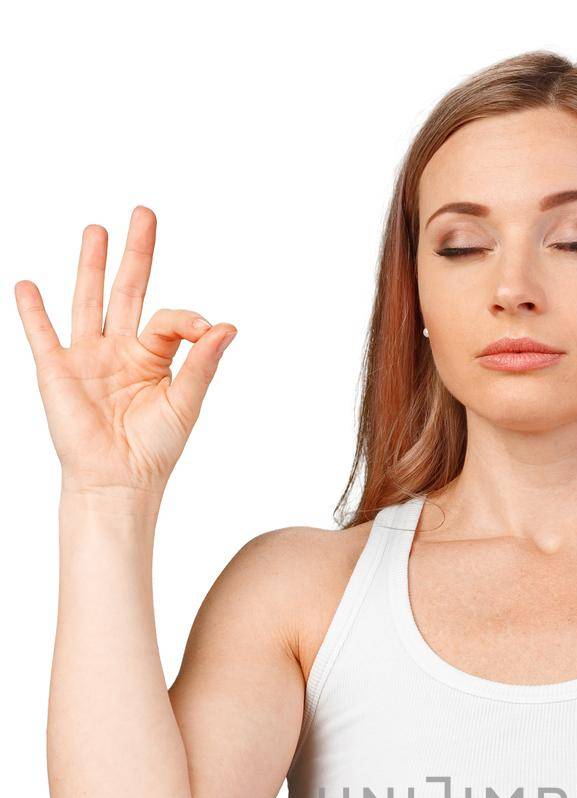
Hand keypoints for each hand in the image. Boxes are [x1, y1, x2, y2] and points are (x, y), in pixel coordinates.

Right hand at [14, 205, 235, 497]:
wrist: (119, 483)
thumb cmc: (155, 450)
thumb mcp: (186, 403)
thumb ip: (203, 363)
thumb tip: (228, 326)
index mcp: (152, 358)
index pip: (168, 319)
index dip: (187, 319)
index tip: (205, 330)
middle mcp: (119, 351)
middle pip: (128, 291)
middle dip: (136, 254)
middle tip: (144, 214)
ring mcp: (87, 358)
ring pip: (88, 301)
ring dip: (91, 265)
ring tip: (96, 230)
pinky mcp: (58, 372)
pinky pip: (42, 334)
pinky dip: (33, 311)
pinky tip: (27, 286)